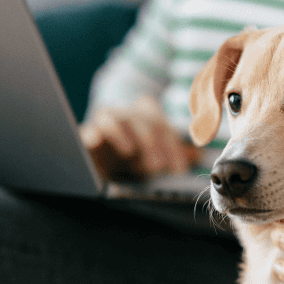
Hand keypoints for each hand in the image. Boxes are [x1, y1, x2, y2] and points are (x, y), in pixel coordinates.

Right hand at [80, 96, 196, 179]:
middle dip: (151, 142)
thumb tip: (198, 155)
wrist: (99, 157)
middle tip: (158, 166)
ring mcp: (103, 122)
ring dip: (124, 133)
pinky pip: (86, 128)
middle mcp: (125, 115)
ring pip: (114, 118)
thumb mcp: (154, 155)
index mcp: (146, 117)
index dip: (172, 146)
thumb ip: (174, 154)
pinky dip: (91, 133)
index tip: (178, 169)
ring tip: (130, 151)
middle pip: (141, 119)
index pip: (161, 125)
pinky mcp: (85, 134)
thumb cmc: (132, 156)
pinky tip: (96, 142)